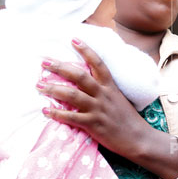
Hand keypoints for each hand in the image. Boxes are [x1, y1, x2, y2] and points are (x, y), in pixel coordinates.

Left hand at [37, 38, 150, 155]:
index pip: (98, 63)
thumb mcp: (119, 99)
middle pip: (80, 76)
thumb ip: (105, 90)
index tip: (73, 40)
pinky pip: (72, 117)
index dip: (86, 50)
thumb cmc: (128, 119)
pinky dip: (57, 114)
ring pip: (72, 95)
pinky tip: (45, 111)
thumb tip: (90, 83)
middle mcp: (104, 95)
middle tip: (44, 62)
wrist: (139, 139)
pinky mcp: (94, 124)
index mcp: (111, 87)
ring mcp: (98, 109)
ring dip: (53, 89)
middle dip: (60, 67)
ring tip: (39, 85)